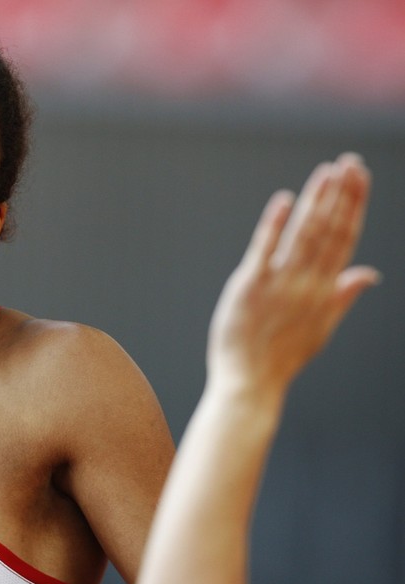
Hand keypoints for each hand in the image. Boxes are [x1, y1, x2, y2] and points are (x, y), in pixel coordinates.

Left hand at [207, 153, 378, 395]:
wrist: (251, 383)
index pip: (345, 239)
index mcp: (324, 291)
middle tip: (349, 162)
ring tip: (326, 172)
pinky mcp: (250, 288)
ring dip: (316, 202)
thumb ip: (344, 295)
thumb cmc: (283, 356)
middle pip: (329, 231)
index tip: (359, 177)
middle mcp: (307, 284)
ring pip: (304, 236)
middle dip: (341, 195)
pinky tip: (284, 200)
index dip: (353, 206)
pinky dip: (275, 226)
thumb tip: (371, 273)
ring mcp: (280, 285)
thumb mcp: (322, 327)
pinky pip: (265, 252)